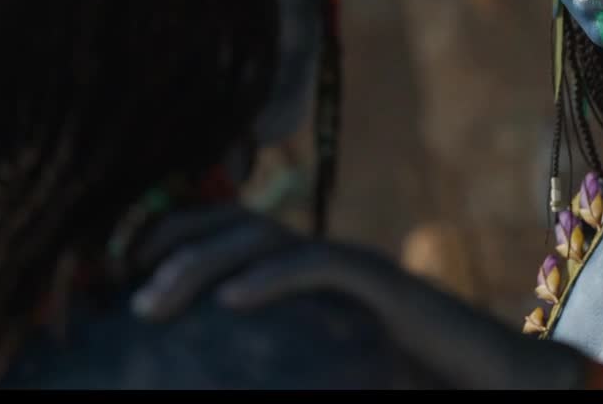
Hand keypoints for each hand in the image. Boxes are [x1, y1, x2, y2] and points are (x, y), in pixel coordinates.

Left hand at [131, 208, 592, 388]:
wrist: (482, 378)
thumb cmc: (399, 378)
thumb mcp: (318, 363)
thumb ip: (270, 357)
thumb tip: (207, 371)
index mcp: (299, 273)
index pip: (225, 231)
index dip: (169, 240)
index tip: (120, 277)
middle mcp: (318, 257)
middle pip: (233, 224)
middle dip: (171, 247)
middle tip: (125, 293)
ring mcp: (349, 264)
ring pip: (263, 238)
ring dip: (201, 262)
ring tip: (153, 299)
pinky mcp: (379, 282)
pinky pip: (317, 265)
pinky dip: (270, 277)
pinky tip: (231, 302)